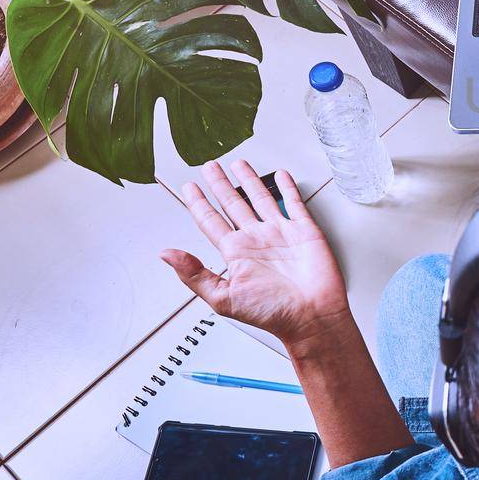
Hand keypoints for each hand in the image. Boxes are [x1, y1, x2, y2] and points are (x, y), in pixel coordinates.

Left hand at [161, 160, 349, 348]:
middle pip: (232, 204)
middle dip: (219, 184)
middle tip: (209, 166)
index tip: (189, 188)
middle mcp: (255, 240)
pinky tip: (280, 176)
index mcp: (235, 253)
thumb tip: (167, 255)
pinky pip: (293, 203)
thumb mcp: (223, 297)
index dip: (198, 203)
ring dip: (249, 180)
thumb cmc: (272, 313)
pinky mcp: (304, 231)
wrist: (311, 315)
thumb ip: (194, 274)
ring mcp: (279, 233)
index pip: (210, 221)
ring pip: (260, 198)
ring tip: (238, 164)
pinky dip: (288, 188)